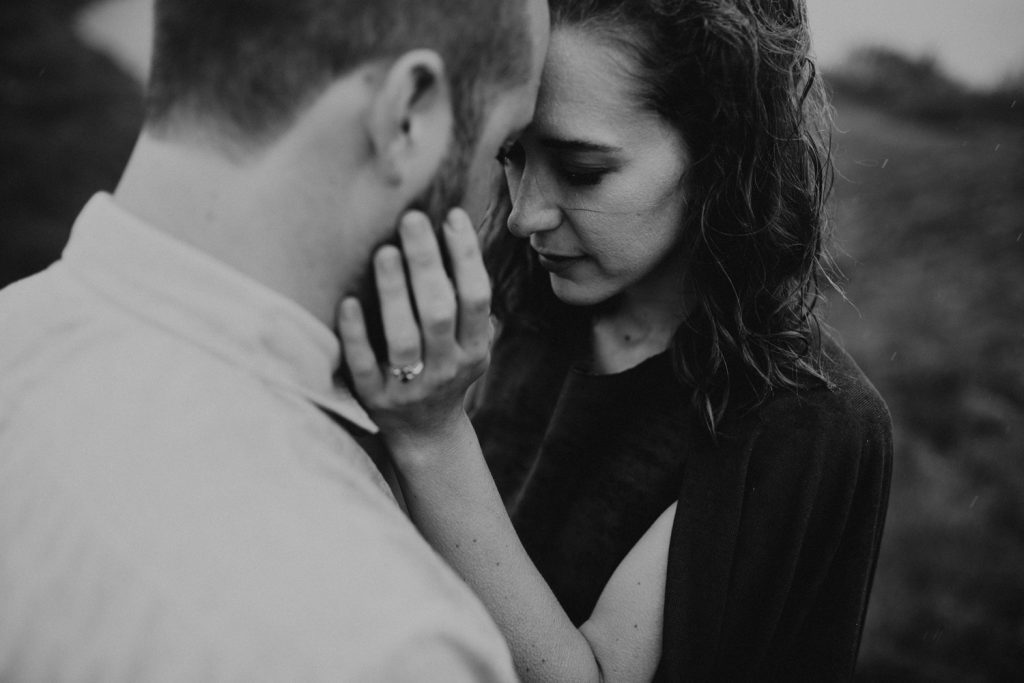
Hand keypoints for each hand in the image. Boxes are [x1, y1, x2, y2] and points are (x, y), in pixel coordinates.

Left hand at [338, 208, 492, 450]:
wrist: (426, 433)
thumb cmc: (446, 368)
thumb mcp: (469, 342)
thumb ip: (468, 301)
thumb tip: (458, 230)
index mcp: (474, 350)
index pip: (476, 297)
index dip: (467, 256)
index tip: (452, 217)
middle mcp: (447, 369)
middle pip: (440, 311)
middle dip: (427, 263)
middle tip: (412, 218)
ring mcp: (411, 387)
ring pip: (404, 338)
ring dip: (394, 293)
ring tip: (384, 250)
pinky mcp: (376, 400)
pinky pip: (365, 365)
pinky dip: (357, 334)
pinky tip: (348, 302)